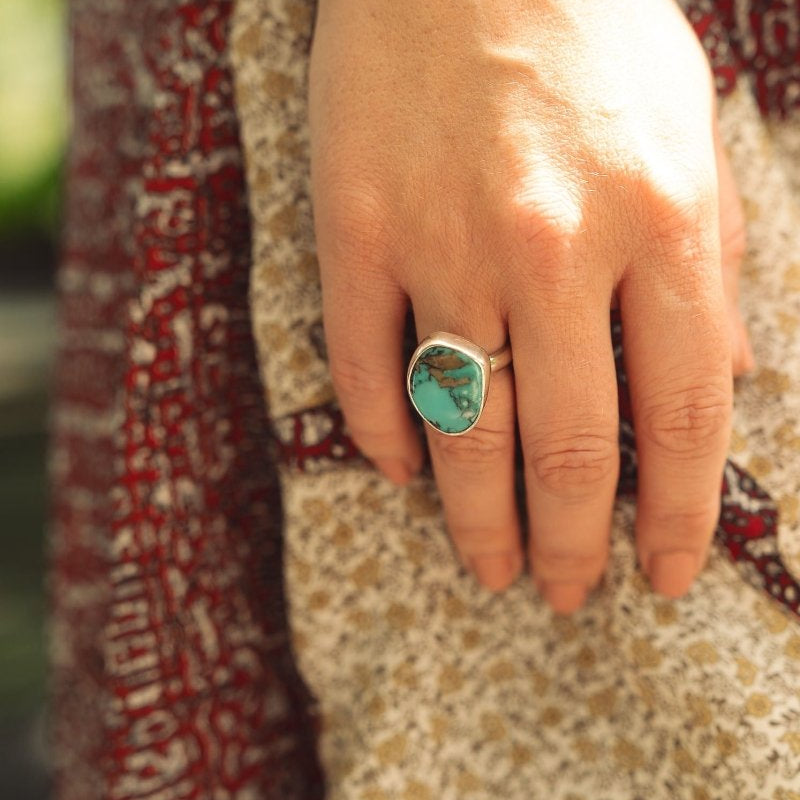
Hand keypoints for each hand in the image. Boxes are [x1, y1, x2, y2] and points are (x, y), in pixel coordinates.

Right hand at [308, 0, 753, 612]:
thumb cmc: (591, 31)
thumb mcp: (690, 131)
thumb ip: (709, 267)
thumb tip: (722, 381)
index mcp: (657, 220)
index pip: (681, 415)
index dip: (677, 518)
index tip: (663, 578)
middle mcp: (550, 247)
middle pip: (565, 445)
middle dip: (569, 542)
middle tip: (562, 594)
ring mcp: (440, 240)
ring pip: (461, 426)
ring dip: (476, 516)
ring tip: (489, 567)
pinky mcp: (353, 228)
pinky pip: (362, 362)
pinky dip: (382, 432)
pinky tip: (401, 471)